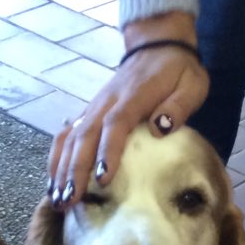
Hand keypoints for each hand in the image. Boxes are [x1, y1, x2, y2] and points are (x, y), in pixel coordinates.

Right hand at [48, 10, 208, 208]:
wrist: (157, 44)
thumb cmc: (178, 70)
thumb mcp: (191, 84)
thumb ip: (178, 106)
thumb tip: (160, 127)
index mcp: (133, 96)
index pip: (115, 125)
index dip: (107, 151)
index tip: (102, 178)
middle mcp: (106, 102)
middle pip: (84, 136)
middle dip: (75, 170)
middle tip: (70, 200)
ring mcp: (94, 106)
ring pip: (70, 137)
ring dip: (61, 169)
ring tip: (57, 198)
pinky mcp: (88, 112)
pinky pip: (66, 134)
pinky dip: (57, 157)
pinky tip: (53, 181)